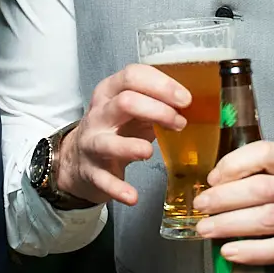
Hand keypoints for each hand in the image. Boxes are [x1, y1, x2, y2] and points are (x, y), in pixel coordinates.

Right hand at [53, 63, 192, 206]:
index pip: (133, 76)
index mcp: (110, 92)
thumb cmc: (115, 129)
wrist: (78, 159)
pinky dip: (118, 188)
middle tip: (180, 123)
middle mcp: (99, 114)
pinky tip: (133, 196)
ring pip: (108, 141)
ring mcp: (92, 143)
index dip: (161, 85)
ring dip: (131, 147)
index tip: (185, 99)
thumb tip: (195, 106)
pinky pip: (103, 180)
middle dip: (157, 110)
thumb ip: (157, 104)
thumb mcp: (133, 110)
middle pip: (125, 102)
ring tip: (149, 152)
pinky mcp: (91, 171)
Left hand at [195, 141, 273, 272]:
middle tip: (200, 205)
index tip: (213, 177)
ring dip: (229, 224)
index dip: (234, 163)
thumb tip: (220, 183)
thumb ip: (272, 172)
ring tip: (205, 228)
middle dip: (224, 197)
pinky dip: (250, 251)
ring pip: (266, 219)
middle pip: (261, 189)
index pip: (266, 152)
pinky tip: (229, 251)